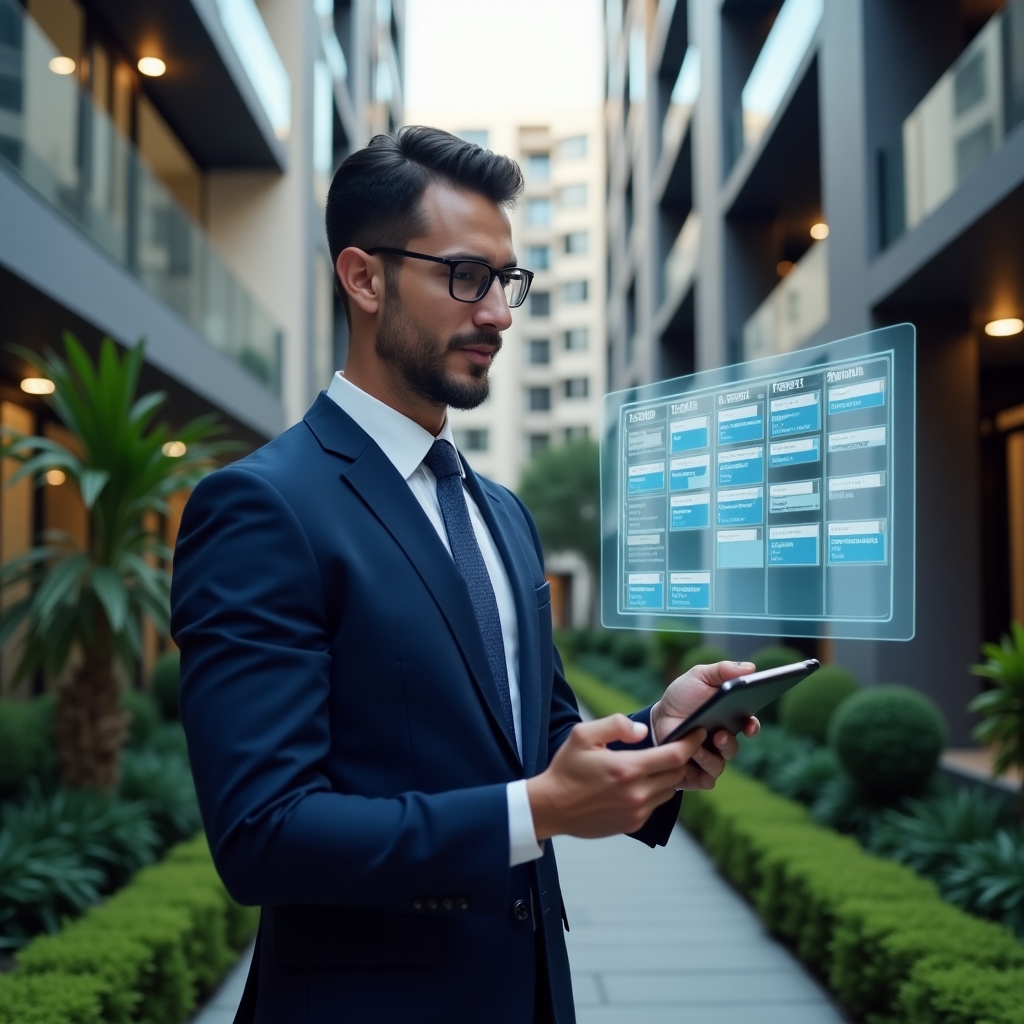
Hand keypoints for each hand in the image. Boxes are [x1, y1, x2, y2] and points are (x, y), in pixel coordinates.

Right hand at [526, 714, 706, 840]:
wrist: (551, 807)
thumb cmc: (566, 768)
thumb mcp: (583, 735)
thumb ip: (615, 725)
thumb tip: (643, 730)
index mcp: (627, 768)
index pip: (675, 756)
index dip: (692, 742)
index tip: (699, 732)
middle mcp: (637, 793)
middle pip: (678, 773)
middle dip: (682, 757)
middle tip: (678, 745)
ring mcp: (637, 811)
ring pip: (670, 790)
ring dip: (669, 775)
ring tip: (658, 763)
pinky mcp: (633, 823)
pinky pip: (656, 804)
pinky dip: (655, 791)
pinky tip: (640, 782)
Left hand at [650, 661, 760, 790]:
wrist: (657, 717)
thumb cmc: (682, 697)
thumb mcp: (700, 676)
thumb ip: (723, 670)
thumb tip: (751, 668)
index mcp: (729, 719)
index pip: (749, 726)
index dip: (753, 727)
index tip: (749, 725)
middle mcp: (723, 741)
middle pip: (733, 748)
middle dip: (729, 743)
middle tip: (720, 733)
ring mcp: (710, 758)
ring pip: (720, 764)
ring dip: (710, 756)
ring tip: (697, 745)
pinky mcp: (696, 774)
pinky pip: (706, 778)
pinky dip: (700, 769)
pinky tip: (690, 758)